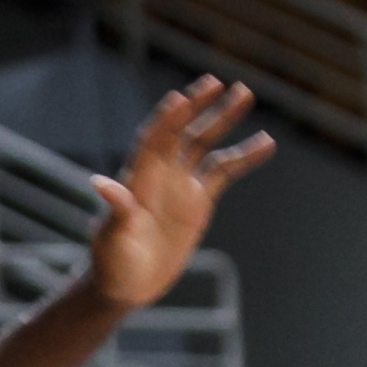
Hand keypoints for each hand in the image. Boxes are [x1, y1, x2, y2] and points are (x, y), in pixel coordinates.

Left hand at [86, 75, 276, 310]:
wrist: (127, 284)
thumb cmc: (111, 262)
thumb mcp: (111, 238)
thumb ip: (114, 209)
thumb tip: (100, 182)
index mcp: (138, 179)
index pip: (153, 140)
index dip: (166, 120)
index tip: (182, 98)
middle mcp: (159, 174)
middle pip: (181, 131)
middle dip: (198, 107)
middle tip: (217, 82)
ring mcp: (180, 184)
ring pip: (205, 143)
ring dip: (223, 118)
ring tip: (244, 93)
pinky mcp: (199, 200)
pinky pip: (224, 171)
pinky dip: (244, 157)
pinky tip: (266, 142)